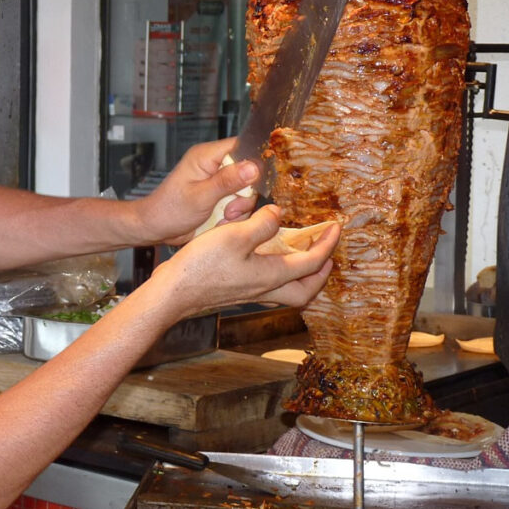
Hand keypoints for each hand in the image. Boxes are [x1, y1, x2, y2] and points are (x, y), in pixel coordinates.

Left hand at [133, 138, 259, 245]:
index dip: (254, 161)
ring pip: (246, 190)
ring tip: (224, 217)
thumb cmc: (169, 210)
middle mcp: (213, 166)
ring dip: (239, 207)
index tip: (256, 181)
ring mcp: (217, 182)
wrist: (156, 228)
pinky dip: (235, 214)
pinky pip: (239, 203)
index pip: (241, 146)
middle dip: (244, 194)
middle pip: (248, 171)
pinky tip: (222, 221)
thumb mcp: (200, 196)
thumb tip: (253, 167)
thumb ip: (227, 181)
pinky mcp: (219, 196)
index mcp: (206, 156)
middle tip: (231, 208)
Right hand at [149, 205, 339, 316]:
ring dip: (300, 276)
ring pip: (287, 292)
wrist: (173, 293)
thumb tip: (278, 215)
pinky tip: (265, 259)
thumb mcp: (235, 236)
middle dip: (320, 274)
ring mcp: (249, 293)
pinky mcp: (235, 292)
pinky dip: (278, 275)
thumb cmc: (202, 266)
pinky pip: (268, 287)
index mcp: (271, 275)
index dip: (327, 244)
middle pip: (305, 291)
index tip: (335, 227)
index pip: (311, 263)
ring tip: (300, 255)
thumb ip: (262, 224)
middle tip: (324, 254)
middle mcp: (264, 289)